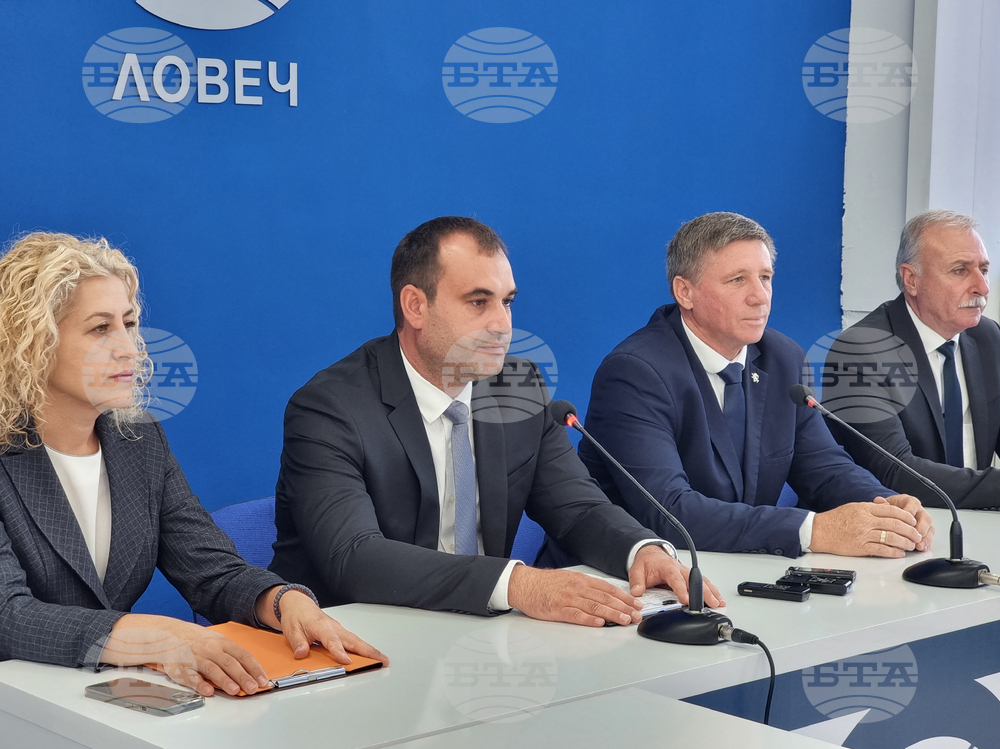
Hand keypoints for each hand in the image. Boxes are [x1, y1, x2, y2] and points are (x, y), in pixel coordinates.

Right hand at [104, 614, 269, 696]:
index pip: (243, 655)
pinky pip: (191, 676)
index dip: (255, 668)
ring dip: (225, 680)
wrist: (169, 633)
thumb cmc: (196, 639)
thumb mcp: (217, 641)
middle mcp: (211, 649)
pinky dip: (200, 683)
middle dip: (244, 676)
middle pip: (231, 663)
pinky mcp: (182, 666)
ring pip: (213, 669)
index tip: (264, 679)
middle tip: (254, 688)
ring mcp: (197, 657)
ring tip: (235, 691)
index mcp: (223, 643)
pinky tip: (208, 691)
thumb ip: (231, 654)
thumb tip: (250, 670)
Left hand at [274, 590, 387, 664]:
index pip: (332, 640)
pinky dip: (364, 648)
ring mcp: (338, 629)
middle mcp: (333, 627)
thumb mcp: (291, 629)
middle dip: (368, 651)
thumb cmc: (296, 615)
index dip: (339, 651)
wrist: (298, 604)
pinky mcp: (339, 632)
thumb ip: (297, 642)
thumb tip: (301, 653)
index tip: (347, 661)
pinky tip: (370, 655)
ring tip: (382, 659)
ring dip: (370, 650)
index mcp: (321, 626)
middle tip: (381, 660)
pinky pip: (353, 641)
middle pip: (353, 640)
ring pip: (356, 641)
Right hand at [507, 565, 643, 626]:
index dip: (624, 597)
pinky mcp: (558, 610)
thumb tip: (605, 596)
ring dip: (612, 614)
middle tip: (637, 615)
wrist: (524, 584)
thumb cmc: (546, 583)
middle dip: (624, 607)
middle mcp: (577, 588)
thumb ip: (586, 587)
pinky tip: (600, 623)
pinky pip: (576, 615)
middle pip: (605, 598)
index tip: (636, 604)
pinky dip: (589, 619)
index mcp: (581, 580)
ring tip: (625, 620)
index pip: (608, 589)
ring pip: (594, 606)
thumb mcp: (569, 579)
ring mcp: (568, 599)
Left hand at [627, 544, 723, 607]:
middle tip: (712, 604)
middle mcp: (680, 570)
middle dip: (704, 593)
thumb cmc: (647, 563)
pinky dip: (712, 591)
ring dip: (712, 592)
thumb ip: (636, 581)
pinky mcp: (690, 578)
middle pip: (694, 581)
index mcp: (668, 568)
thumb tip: (637, 592)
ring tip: (719, 603)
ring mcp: (686, 573)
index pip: (676, 579)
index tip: (686, 600)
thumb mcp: (637, 570)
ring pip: (702, 582)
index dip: (682, 590)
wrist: (651, 555)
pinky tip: (718, 599)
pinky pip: (703, 583)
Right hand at [811, 500, 923, 557]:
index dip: (905, 516)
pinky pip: (881, 550)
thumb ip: (870, 508)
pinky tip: (899, 553)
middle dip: (910, 531)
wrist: (819, 531)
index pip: (891, 511)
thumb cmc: (834, 519)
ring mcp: (863, 535)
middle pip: (895, 525)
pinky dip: (893, 552)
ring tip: (911, 545)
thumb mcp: (853, 507)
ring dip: (904, 542)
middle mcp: (866, 521)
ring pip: (891, 538)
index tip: (913, 520)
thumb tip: (887, 510)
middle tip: (917, 535)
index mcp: (865, 509)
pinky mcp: (860, 547)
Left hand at [875, 494, 933, 551]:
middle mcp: (919, 510)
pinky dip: (926, 543)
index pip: (913, 504)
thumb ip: (882, 503)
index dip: (910, 513)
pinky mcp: (926, 531)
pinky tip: (922, 548)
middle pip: (925, 517)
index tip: (906, 521)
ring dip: (925, 538)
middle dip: (922, 528)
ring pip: (929, 528)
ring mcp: (924, 521)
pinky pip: (929, 537)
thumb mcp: (885, 505)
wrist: (891, 514)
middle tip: (916, 537)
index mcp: (910, 501)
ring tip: (919, 546)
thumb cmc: (889, 509)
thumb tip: (878, 500)